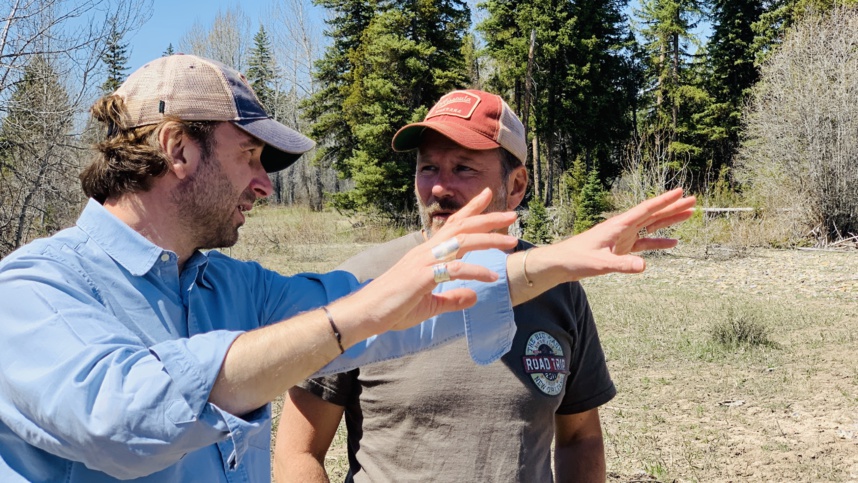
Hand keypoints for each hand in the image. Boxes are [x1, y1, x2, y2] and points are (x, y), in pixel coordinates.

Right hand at [333, 188, 517, 338]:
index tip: (487, 195)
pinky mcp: (422, 276)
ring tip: (511, 241)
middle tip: (512, 214)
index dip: (471, 209)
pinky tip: (492, 277)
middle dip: (488, 218)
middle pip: (461, 227)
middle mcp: (426, 251)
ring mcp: (424, 262)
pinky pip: (454, 270)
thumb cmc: (392, 307)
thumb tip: (473, 297)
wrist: (366, 312)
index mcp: (427, 253)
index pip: (452, 225)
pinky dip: (475, 272)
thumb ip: (452, 300)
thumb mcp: (430, 304)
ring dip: (489, 240)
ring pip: (462, 242)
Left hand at [526, 188, 695, 284]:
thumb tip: (644, 265)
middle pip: (653, 214)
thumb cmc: (577, 259)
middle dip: (673, 207)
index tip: (681, 191)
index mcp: (618, 225)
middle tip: (694, 200)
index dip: (664, 201)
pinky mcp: (621, 248)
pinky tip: (673, 242)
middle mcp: (622, 227)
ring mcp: (623, 237)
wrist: (561, 263)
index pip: (646, 210)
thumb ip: (622, 264)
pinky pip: (644, 243)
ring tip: (689, 214)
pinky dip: (659, 241)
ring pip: (651, 226)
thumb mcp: (600, 263)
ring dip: (669, 220)